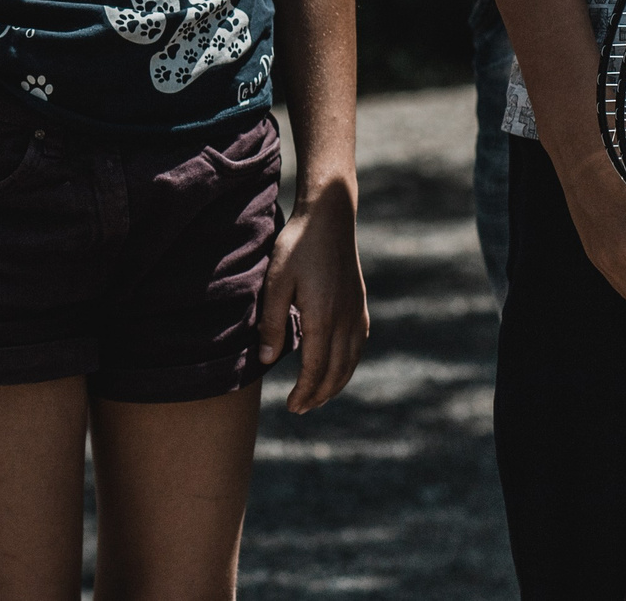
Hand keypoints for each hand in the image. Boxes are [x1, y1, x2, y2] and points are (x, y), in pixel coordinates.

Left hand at [256, 180, 366, 411]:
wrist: (329, 218)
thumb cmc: (296, 247)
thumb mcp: (275, 282)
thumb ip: (271, 322)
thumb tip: (266, 360)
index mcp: (322, 318)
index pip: (315, 368)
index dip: (304, 392)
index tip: (292, 407)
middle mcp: (345, 321)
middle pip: (336, 371)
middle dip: (319, 394)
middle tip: (301, 408)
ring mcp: (356, 313)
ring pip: (351, 361)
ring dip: (335, 383)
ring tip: (318, 395)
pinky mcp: (359, 304)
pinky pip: (358, 344)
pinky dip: (349, 363)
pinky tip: (339, 366)